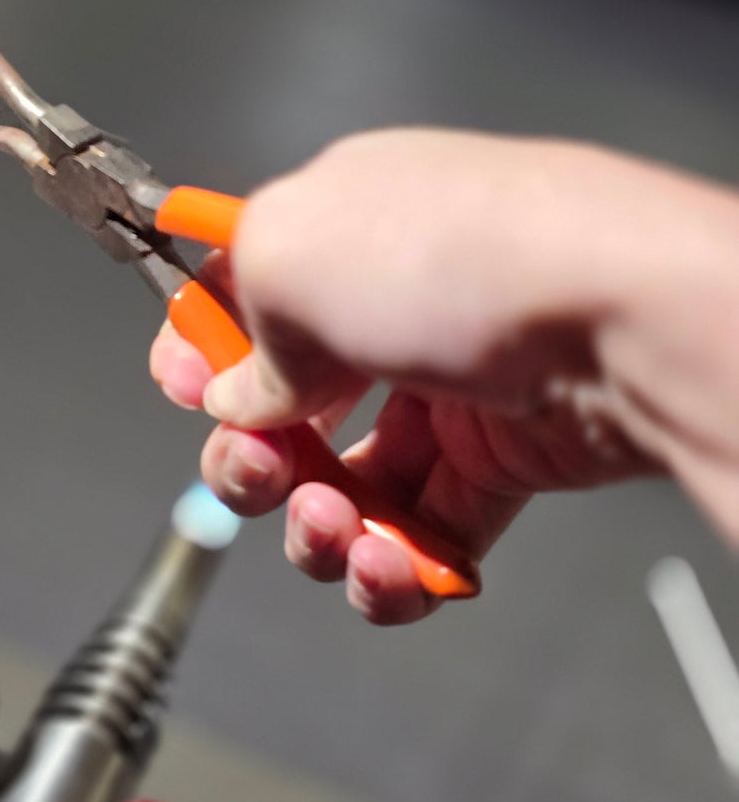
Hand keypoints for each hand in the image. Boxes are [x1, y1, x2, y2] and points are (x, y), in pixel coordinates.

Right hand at [152, 130, 738, 623]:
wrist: (621, 318)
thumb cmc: (467, 253)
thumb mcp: (291, 252)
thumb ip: (238, 326)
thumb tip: (238, 398)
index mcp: (339, 232)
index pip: (241, 297)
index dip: (199, 349)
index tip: (180, 386)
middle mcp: (390, 310)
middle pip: (281, 411)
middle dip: (248, 459)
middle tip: (259, 469)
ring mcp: (446, 390)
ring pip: (343, 487)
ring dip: (315, 528)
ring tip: (331, 526)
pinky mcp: (500, 463)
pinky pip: (420, 535)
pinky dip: (393, 569)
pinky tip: (391, 567)